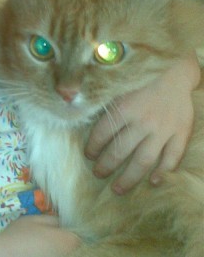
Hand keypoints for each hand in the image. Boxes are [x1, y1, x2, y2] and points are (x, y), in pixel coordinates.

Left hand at [85, 53, 199, 193]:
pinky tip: (154, 181)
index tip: (88, 155)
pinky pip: (172, 157)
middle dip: (106, 166)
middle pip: (120, 151)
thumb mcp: (118, 84)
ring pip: (144, 160)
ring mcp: (163, 129)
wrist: (175, 68)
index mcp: (124, 108)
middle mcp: (142, 121)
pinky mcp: (180, 132)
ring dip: (129, 177)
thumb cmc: (141, 75)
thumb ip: (103, 100)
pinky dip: (164, 171)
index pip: (102, 134)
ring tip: (118, 188)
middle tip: (99, 174)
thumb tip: (75, 107)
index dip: (93, 147)